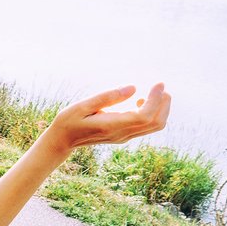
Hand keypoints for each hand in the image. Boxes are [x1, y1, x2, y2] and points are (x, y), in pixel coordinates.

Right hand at [43, 83, 171, 151]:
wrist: (62, 141)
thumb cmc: (68, 121)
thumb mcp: (83, 105)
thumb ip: (108, 97)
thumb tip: (133, 88)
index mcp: (111, 126)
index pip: (144, 116)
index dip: (155, 99)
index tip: (158, 83)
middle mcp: (121, 134)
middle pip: (155, 122)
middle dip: (164, 103)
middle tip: (159, 86)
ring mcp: (124, 136)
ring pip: (154, 126)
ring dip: (161, 108)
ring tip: (154, 92)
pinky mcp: (124, 135)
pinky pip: (146, 126)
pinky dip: (152, 112)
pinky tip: (140, 101)